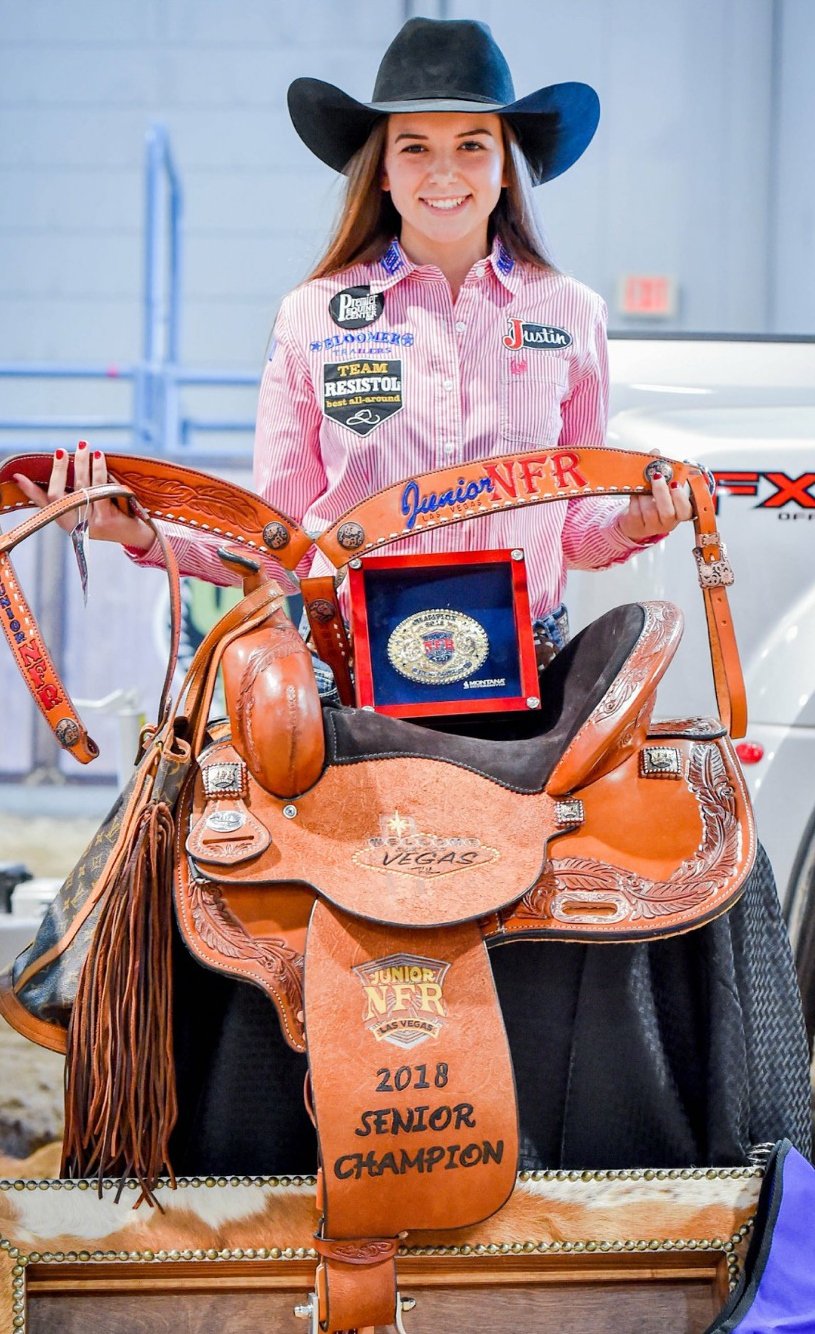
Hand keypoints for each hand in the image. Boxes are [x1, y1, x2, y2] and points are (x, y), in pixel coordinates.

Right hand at [13, 442, 153, 549]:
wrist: (138, 535)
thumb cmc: (112, 515)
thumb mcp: (91, 507)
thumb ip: (77, 492)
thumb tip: (64, 462)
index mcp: (67, 522)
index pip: (45, 505)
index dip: (31, 492)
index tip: (18, 477)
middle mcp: (77, 525)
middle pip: (60, 495)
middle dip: (60, 470)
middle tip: (61, 450)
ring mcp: (93, 524)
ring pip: (83, 488)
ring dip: (82, 464)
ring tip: (84, 446)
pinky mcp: (109, 520)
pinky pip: (102, 491)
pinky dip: (100, 471)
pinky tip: (100, 458)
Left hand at [618, 463, 692, 542]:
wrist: (633, 520)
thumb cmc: (652, 503)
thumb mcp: (661, 488)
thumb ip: (662, 470)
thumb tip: (656, 452)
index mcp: (680, 512)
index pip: (686, 509)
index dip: (681, 497)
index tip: (675, 483)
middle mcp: (668, 522)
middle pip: (668, 511)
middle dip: (661, 492)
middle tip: (656, 477)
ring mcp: (653, 526)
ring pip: (649, 510)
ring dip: (645, 494)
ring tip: (642, 486)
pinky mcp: (637, 526)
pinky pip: (636, 511)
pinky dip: (634, 499)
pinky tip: (635, 493)